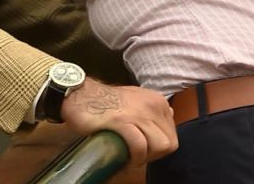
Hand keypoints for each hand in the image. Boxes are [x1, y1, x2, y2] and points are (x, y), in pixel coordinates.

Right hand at [61, 78, 177, 165]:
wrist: (81, 95)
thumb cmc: (107, 101)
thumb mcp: (137, 99)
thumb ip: (152, 109)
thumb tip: (169, 115)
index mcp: (158, 101)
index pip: (172, 134)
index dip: (158, 147)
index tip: (144, 149)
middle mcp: (153, 105)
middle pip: (169, 142)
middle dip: (154, 154)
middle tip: (137, 155)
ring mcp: (139, 113)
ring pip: (160, 145)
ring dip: (146, 156)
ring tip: (131, 156)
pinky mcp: (123, 122)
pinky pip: (140, 146)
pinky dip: (135, 157)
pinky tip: (125, 158)